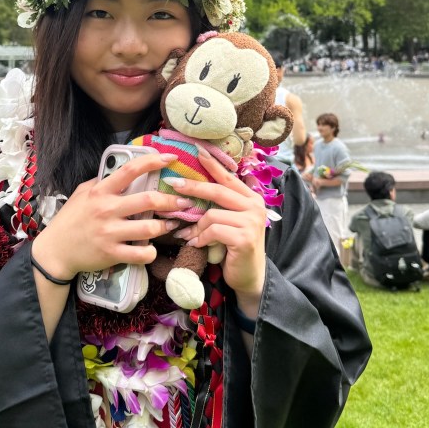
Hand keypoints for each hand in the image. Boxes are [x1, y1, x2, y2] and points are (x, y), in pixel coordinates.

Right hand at [31, 152, 190, 281]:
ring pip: (149, 228)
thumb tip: (123, 170)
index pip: (130, 170)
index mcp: (101, 191)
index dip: (153, 161)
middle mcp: (107, 210)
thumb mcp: (83, 193)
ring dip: (165, 226)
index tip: (170, 158)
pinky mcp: (112, 254)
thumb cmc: (70, 219)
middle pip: (148, 200)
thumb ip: (102, 182)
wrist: (55, 251)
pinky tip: (151, 249)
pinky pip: (141, 254)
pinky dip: (151, 252)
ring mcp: (110, 233)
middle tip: (183, 202)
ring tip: (170, 225)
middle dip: (171, 201)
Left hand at [170, 149, 266, 302]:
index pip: (229, 178)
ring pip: (212, 215)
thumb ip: (220, 206)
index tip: (197, 151)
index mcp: (251, 198)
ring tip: (189, 235)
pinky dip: (201, 238)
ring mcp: (252, 222)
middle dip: (193, 187)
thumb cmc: (234, 247)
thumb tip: (190, 190)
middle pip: (218, 191)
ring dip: (196, 227)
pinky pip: (213, 231)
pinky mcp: (244, 238)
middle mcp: (255, 206)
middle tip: (173, 184)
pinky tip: (198, 245)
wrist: (249, 276)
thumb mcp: (229, 222)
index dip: (213, 164)